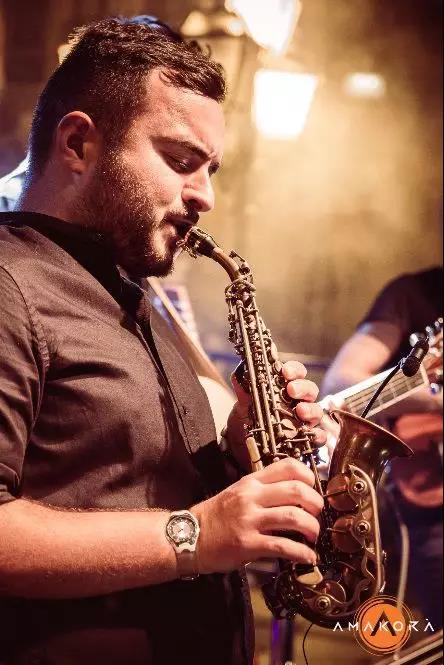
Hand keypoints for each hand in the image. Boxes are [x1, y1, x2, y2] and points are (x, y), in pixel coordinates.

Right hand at [191, 457, 323, 572]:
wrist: (190, 535)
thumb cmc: (217, 515)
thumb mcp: (238, 491)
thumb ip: (263, 489)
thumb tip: (295, 494)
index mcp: (252, 482)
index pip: (289, 467)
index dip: (309, 477)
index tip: (314, 490)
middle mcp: (252, 497)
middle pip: (297, 492)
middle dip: (315, 504)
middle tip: (317, 515)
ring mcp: (250, 520)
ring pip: (294, 518)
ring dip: (312, 529)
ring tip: (313, 536)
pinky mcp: (248, 544)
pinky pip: (283, 547)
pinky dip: (302, 553)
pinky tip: (308, 557)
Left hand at [225, 360, 326, 469]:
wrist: (240, 450)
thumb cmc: (245, 422)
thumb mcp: (242, 407)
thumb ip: (243, 392)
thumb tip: (238, 377)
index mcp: (284, 389)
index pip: (295, 373)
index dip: (294, 370)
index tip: (285, 371)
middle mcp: (297, 403)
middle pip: (310, 390)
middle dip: (303, 387)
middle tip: (291, 390)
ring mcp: (303, 421)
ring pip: (316, 411)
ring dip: (310, 409)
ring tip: (300, 410)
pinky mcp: (305, 440)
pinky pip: (319, 436)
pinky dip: (318, 434)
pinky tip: (311, 434)